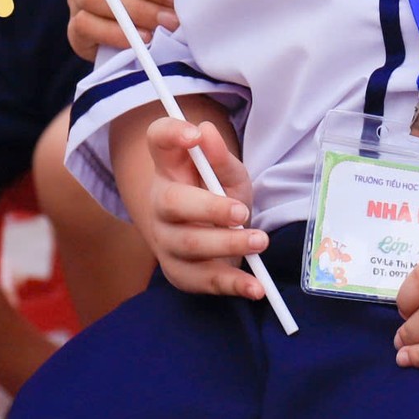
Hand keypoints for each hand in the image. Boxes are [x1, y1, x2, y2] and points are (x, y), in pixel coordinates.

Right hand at [142, 116, 263, 298]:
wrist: (213, 236)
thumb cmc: (220, 196)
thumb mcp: (228, 174)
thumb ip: (220, 157)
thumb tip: (206, 130)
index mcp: (170, 168)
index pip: (158, 142)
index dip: (170, 135)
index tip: (194, 136)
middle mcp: (160, 203)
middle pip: (172, 202)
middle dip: (209, 208)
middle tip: (242, 213)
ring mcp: (166, 240)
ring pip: (189, 244)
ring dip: (227, 245)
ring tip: (260, 242)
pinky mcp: (179, 273)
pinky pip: (203, 280)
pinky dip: (232, 285)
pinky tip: (255, 287)